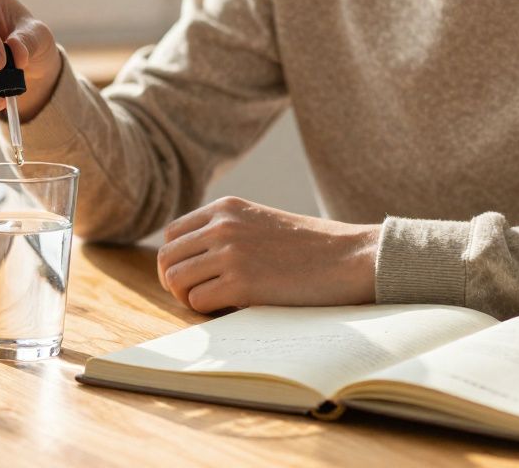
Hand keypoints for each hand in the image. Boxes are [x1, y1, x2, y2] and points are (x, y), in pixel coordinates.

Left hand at [156, 196, 379, 312]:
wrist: (351, 257)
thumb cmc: (312, 248)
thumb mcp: (262, 223)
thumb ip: (228, 232)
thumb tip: (192, 262)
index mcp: (225, 207)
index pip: (172, 234)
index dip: (176, 260)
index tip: (191, 277)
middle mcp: (222, 226)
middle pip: (167, 258)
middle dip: (174, 282)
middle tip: (196, 296)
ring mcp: (230, 253)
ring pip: (176, 281)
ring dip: (189, 298)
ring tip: (215, 303)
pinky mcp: (241, 282)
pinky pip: (197, 301)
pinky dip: (207, 311)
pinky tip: (232, 308)